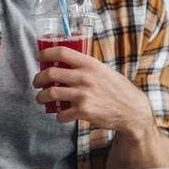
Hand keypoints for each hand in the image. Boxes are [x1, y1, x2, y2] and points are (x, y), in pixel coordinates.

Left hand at [32, 47, 155, 140]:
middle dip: (38, 78)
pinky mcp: (83, 111)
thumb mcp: (105, 71)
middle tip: (37, 82)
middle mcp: (85, 77)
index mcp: (90, 64)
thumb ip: (89, 67)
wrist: (132, 110)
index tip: (39, 57)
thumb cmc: (119, 90)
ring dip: (41, 97)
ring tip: (41, 99)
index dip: (46, 53)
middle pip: (50, 73)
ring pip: (50, 93)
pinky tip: (61, 116)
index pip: (62, 52)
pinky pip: (61, 114)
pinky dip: (58, 116)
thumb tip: (70, 63)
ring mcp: (83, 94)